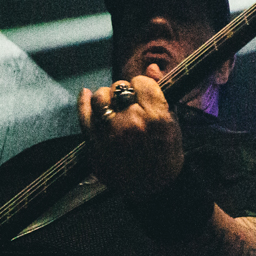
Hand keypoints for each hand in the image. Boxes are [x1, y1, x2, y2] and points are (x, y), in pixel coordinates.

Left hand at [80, 71, 183, 196]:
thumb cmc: (166, 155)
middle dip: (123, 92)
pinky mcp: (95, 144)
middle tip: (127, 104)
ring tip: (111, 106)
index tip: (142, 94)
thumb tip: (152, 67)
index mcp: (157, 117)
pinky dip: (83, 101)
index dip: (141, 86)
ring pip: (100, 97)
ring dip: (105, 97)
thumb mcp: (172, 123)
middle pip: (119, 87)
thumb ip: (161, 93)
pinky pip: (84, 115)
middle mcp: (133, 123)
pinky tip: (85, 95)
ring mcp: (112, 134)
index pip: (141, 82)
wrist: (155, 188)